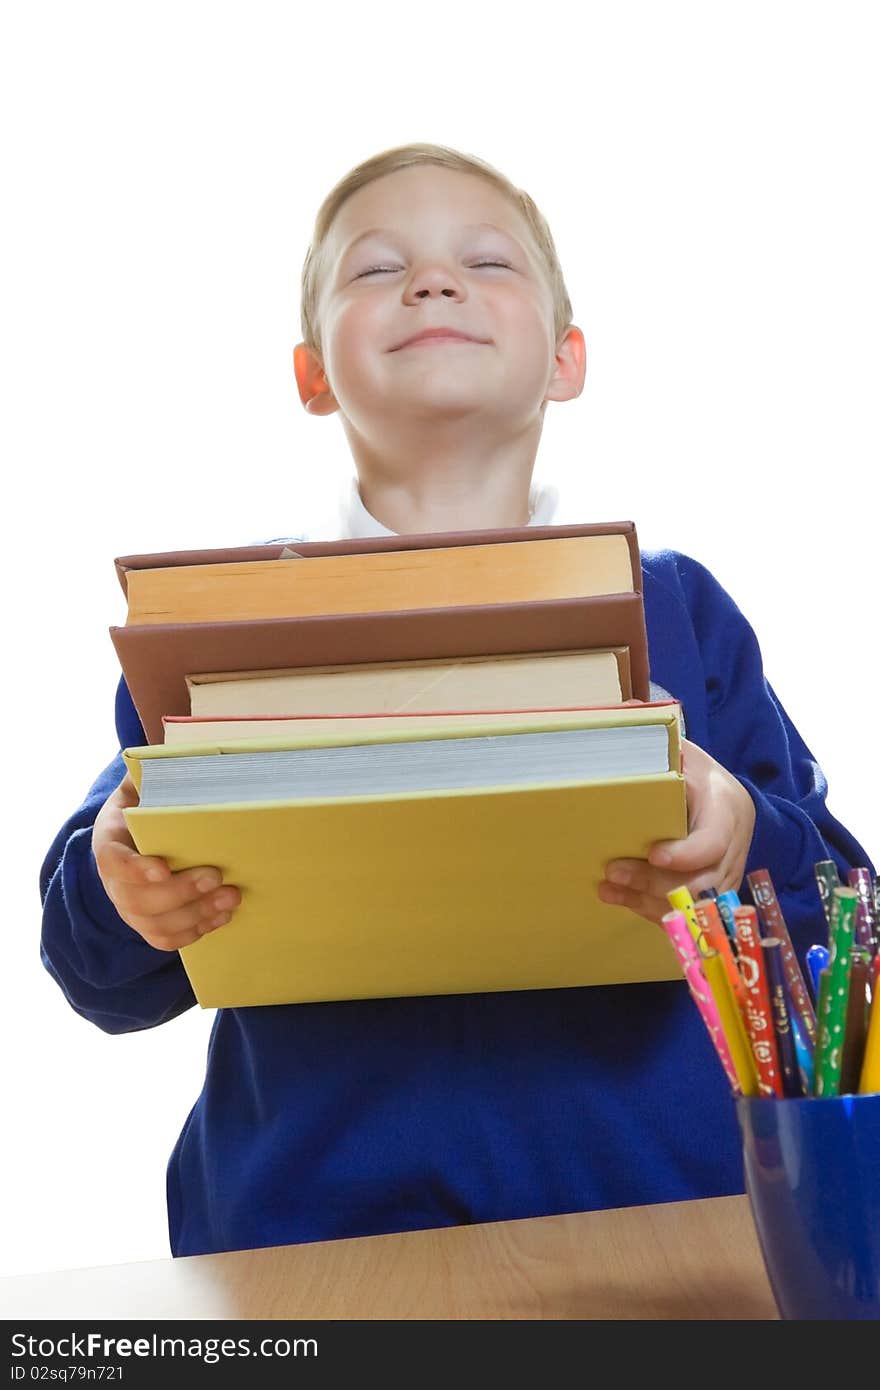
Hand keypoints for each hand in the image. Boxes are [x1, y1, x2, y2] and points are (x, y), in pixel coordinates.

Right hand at [92, 772, 241, 950]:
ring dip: (195, 915)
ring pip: (154, 923)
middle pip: (137, 898)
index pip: (112, 859)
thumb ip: (160, 771)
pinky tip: (221, 916)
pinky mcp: (146, 921)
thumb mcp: (147, 780)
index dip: (135, 869)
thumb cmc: (150, 800)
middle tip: (217, 876)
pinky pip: (164, 939)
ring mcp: (128, 904)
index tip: (163, 869)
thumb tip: (191, 751)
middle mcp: (113, 878)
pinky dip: (194, 932)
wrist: (137, 827)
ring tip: (231, 897)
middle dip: (181, 892)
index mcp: (110, 837)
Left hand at [597, 738, 756, 926]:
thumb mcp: (683, 752)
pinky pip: (689, 913)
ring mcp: (726, 874)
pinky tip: (622, 899)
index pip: (712, 842)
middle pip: (700, 882)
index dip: (685, 854)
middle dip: (653, 882)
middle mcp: (732, 847)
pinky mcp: (714, 892)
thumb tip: (629, 714)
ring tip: (608, 889)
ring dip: (647, 901)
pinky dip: (654, 910)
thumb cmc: (697, 773)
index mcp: (726, 808)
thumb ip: (660, 745)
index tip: (653, 854)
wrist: (727, 799)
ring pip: (692, 905)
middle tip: (612, 871)